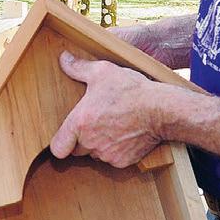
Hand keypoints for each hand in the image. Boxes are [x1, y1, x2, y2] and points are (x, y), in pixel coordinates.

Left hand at [50, 51, 161, 167]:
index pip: (57, 148)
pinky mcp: (123, 162)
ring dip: (99, 145)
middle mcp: (91, 142)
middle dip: (82, 140)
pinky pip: (113, 160)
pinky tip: (124, 134)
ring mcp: (107, 154)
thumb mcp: (102, 72)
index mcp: (80, 123)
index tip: (67, 136)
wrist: (161, 109)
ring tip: (111, 126)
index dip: (60, 143)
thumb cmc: (131, 90)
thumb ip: (78, 67)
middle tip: (94, 124)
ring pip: (95, 155)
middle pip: (77, 151)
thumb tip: (63, 58)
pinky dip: (116, 151)